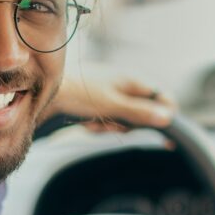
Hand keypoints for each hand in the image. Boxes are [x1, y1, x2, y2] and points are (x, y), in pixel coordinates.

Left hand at [45, 75, 175, 130]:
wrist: (45, 94)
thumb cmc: (79, 95)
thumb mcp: (112, 105)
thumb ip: (140, 112)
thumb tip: (168, 118)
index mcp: (132, 80)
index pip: (162, 97)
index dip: (165, 115)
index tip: (164, 133)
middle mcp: (123, 85)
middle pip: (142, 113)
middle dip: (129, 125)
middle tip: (113, 126)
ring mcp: (110, 94)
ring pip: (124, 120)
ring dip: (112, 126)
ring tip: (94, 124)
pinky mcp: (97, 104)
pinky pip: (108, 120)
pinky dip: (100, 126)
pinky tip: (86, 124)